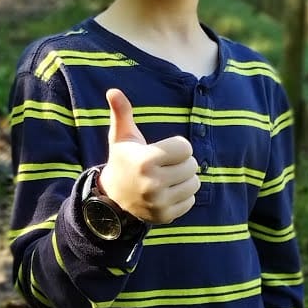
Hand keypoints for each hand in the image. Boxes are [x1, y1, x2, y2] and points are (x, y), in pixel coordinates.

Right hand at [99, 88, 198, 224]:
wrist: (113, 197)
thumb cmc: (124, 160)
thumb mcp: (121, 137)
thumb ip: (122, 113)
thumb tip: (113, 91)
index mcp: (145, 161)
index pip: (185, 148)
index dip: (177, 147)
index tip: (163, 151)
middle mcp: (152, 184)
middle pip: (192, 165)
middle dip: (182, 162)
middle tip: (165, 165)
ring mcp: (159, 202)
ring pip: (195, 183)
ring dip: (185, 178)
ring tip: (168, 178)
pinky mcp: (165, 216)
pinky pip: (191, 200)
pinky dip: (183, 195)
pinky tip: (168, 192)